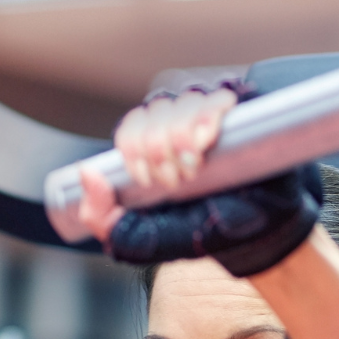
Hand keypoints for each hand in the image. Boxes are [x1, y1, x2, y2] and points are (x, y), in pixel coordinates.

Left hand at [78, 86, 237, 244]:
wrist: (252, 240)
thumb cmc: (198, 234)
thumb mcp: (143, 239)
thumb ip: (103, 218)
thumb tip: (87, 173)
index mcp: (154, 152)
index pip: (131, 128)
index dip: (133, 150)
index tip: (148, 181)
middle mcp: (178, 130)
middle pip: (154, 113)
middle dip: (158, 152)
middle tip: (176, 182)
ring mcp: (209, 121)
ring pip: (182, 103)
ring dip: (181, 138)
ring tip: (195, 168)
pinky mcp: (239, 118)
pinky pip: (217, 98)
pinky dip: (206, 117)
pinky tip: (207, 142)